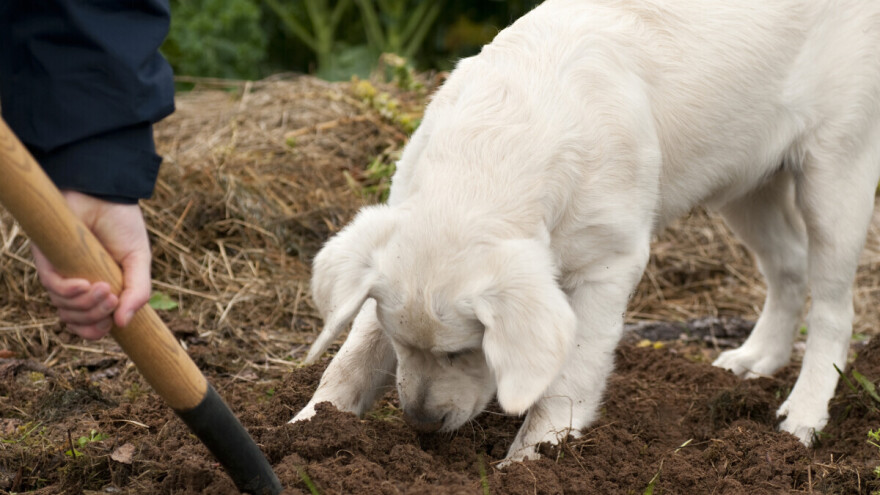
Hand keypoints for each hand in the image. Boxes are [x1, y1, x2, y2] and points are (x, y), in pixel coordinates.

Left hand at [31, 190, 151, 339]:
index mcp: (100, 288)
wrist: (106, 194)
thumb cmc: (123, 225)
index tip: (113, 324)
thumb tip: (124, 324)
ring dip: (86, 305)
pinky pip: (52, 286)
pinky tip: (85, 285)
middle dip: (95, 318)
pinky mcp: (46, 259)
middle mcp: (77, 285)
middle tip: (113, 300)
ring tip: (105, 288)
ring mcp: (61, 273)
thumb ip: (138, 292)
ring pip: (63, 307)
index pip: (90, 323)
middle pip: (76, 320)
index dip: (96, 330)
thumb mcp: (139, 262)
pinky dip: (69, 291)